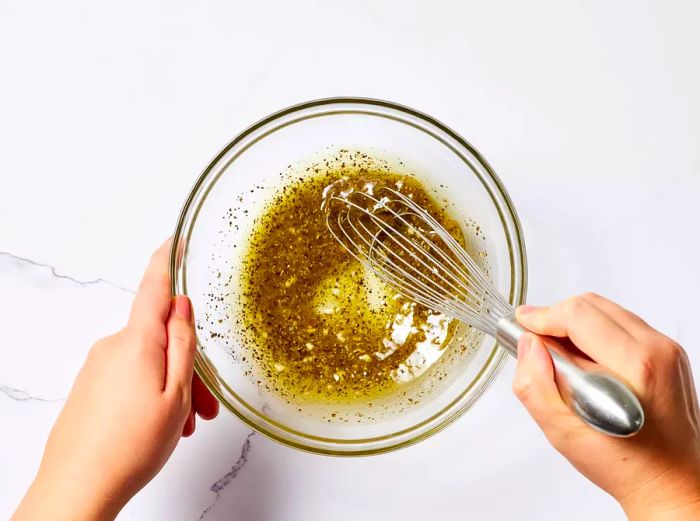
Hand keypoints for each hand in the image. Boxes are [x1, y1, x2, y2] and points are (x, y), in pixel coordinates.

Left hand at [13, 240, 218, 520]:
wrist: (77, 488)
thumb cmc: (130, 447)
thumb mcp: (175, 393)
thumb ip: (182, 343)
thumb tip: (181, 306)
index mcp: (137, 342)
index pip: (154, 287)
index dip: (167, 260)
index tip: (175, 239)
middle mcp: (112, 347)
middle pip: (160, 338)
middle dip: (188, 364)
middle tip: (205, 404)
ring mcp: (97, 367)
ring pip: (148, 361)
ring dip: (172, 385)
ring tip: (185, 424)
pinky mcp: (89, 386)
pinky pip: (129, 376)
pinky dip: (151, 392)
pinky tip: (161, 424)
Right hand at [512, 293, 699, 519]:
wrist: (671, 484)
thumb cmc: (626, 465)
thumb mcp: (563, 433)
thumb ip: (534, 385)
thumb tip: (528, 345)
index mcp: (635, 366)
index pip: (577, 314)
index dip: (541, 316)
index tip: (521, 325)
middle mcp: (657, 350)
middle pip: (591, 305)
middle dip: (556, 318)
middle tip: (535, 343)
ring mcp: (667, 350)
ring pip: (607, 311)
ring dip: (575, 324)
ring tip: (560, 357)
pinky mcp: (669, 354)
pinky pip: (622, 325)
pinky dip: (595, 334)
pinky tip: (585, 363)